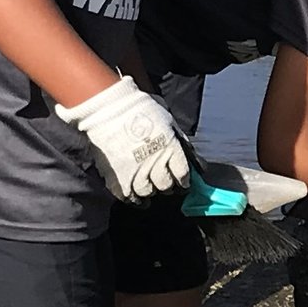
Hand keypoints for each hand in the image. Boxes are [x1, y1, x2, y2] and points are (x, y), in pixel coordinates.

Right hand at [58, 77, 189, 200]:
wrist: (108, 107)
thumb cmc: (141, 109)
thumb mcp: (169, 122)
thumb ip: (184, 145)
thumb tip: (199, 166)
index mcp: (169, 148)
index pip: (182, 174)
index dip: (184, 180)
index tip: (183, 182)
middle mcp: (153, 162)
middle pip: (165, 185)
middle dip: (168, 185)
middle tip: (166, 183)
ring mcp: (133, 171)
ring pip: (147, 192)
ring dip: (151, 192)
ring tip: (150, 189)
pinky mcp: (115, 177)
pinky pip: (127, 196)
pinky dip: (133, 200)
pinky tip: (136, 198)